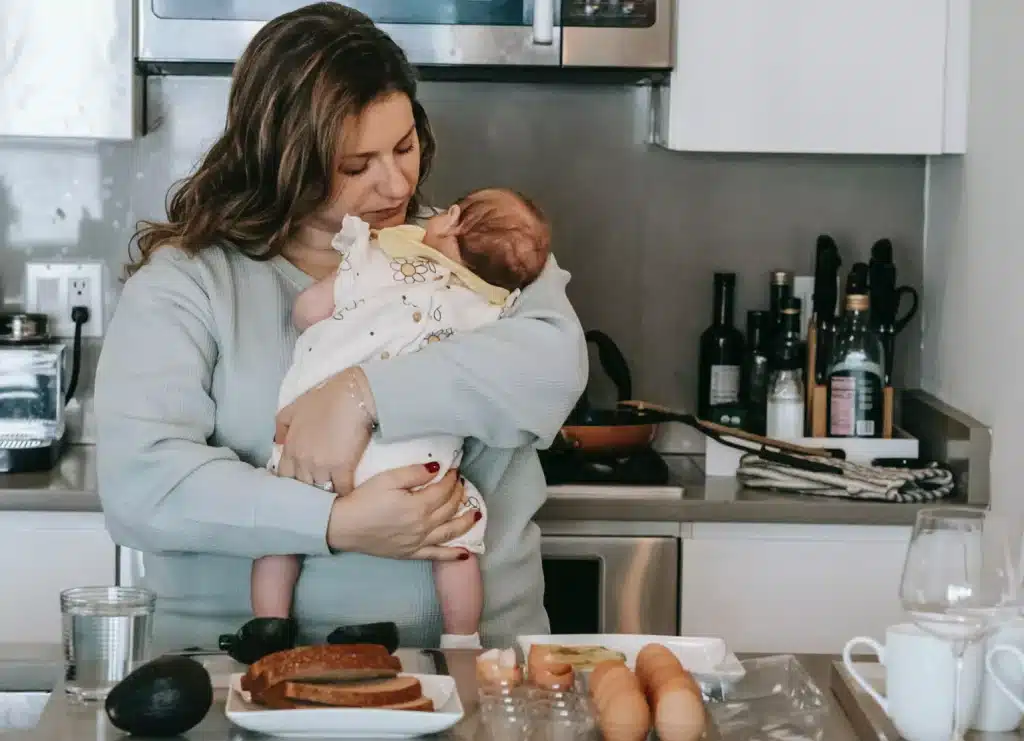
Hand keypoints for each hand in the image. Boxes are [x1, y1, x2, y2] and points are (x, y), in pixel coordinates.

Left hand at [275, 367, 377, 493]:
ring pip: (321, 490)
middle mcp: (302, 461)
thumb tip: (278, 443)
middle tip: (317, 493)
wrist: (352, 395)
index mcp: (291, 448)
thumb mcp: (294, 407)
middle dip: (309, 490)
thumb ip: (281, 426)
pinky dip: (345, 492)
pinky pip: (342, 489)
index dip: (292, 482)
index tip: (300, 484)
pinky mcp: (343, 468)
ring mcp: (322, 466)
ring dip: (327, 494)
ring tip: (333, 497)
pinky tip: (349, 494)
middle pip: (302, 487)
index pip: (284, 476)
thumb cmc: (325, 398)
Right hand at [326, 466, 477, 560]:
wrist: (342, 527)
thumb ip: (414, 473)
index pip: (443, 490)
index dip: (451, 478)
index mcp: (418, 506)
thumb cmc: (363, 500)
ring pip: (450, 532)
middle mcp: (423, 526)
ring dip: (466, 522)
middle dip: (458, 493)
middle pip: (449, 508)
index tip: (454, 469)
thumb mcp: (387, 479)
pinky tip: (466, 553)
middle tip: (460, 483)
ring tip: (477, 514)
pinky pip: (437, 555)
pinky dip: (453, 555)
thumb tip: (437, 468)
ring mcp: (418, 542)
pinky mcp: (410, 553)